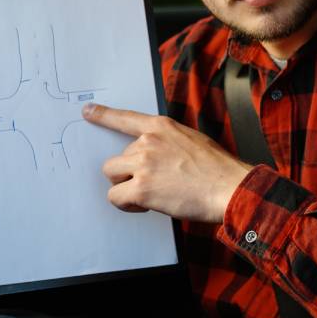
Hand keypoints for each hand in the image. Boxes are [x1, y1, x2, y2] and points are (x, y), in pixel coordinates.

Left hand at [85, 104, 253, 222]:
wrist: (229, 187)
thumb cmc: (217, 169)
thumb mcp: (191, 141)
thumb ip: (167, 143)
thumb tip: (153, 159)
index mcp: (161, 127)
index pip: (125, 118)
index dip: (103, 115)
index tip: (87, 112)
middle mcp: (147, 142)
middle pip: (118, 158)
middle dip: (129, 173)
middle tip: (153, 184)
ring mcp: (142, 164)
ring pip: (112, 176)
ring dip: (125, 187)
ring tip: (150, 195)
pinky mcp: (141, 187)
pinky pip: (115, 197)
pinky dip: (126, 204)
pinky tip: (146, 206)